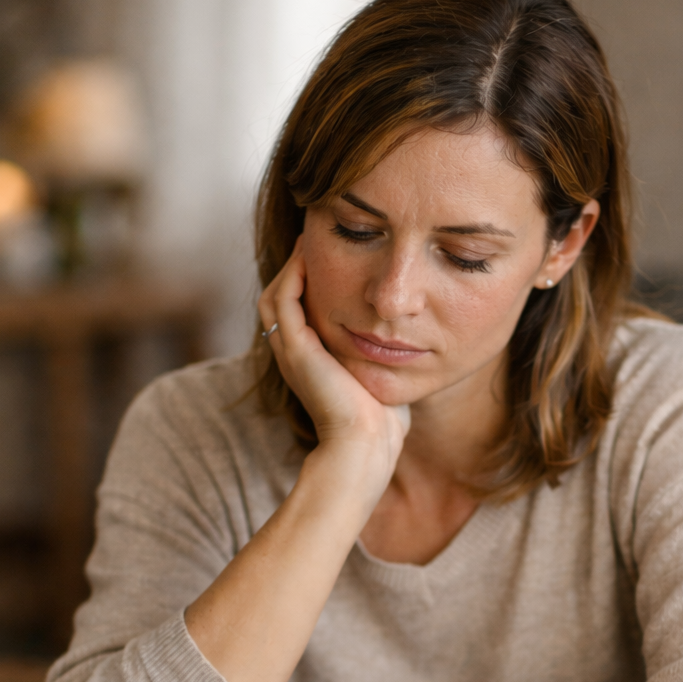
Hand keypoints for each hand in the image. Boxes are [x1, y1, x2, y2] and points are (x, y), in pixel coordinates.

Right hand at [259, 239, 408, 499]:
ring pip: (275, 295)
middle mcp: (294, 354)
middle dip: (295, 267)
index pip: (297, 309)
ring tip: (309, 239)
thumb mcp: (379, 376)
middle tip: (313, 237)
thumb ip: (381, 354)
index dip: (307, 280)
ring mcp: (290, 352)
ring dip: (291, 265)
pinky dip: (293, 275)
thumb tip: (407, 339)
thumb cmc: (381, 421)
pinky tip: (310, 256)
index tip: (330, 254)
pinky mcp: (295, 351)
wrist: (366, 444)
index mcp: (310, 360)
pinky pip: (283, 301)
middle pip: (280, 297)